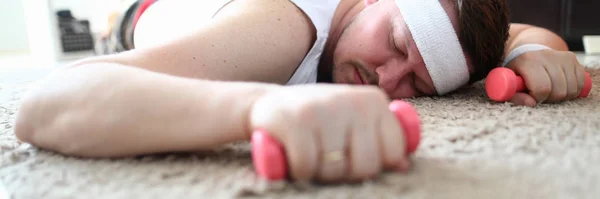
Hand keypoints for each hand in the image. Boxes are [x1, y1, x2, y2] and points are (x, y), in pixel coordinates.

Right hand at [249, 84, 409, 182]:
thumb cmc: (320, 120)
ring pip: (334, 170)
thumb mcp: (354, 122)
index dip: (373, 165)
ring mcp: (324, 109)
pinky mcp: (296, 121)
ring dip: (318, 172)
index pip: (393, 153)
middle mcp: (353, 101)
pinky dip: (298, 170)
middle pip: (365, 166)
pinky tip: (292, 153)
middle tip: (328, 157)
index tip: (353, 156)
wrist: (269, 104)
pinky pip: (306, 167)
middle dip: (344, 172)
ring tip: (310, 151)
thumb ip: (380, 140)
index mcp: (374, 101)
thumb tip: (403, 166)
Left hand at [504, 49, 586, 106]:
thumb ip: (514, 96)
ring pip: (571, 89)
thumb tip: (531, 104)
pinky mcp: (572, 59)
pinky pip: (580, 83)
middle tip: (541, 94)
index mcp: (528, 61)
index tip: (532, 96)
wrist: (528, 51)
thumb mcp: (509, 83)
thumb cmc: (517, 71)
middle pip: (559, 91)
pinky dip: (572, 90)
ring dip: (561, 96)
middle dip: (550, 98)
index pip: (542, 88)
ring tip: (550, 90)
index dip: (538, 98)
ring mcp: (562, 57)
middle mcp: (547, 56)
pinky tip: (560, 87)